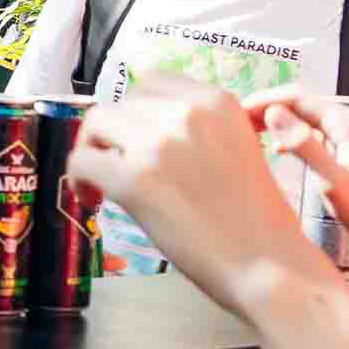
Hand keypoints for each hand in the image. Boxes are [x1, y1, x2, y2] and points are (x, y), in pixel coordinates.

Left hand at [68, 81, 323, 316]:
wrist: (269, 265)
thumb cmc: (258, 222)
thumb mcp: (239, 150)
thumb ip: (200, 131)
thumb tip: (150, 129)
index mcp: (217, 101)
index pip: (153, 82)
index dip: (137, 111)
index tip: (135, 137)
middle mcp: (186, 112)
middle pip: (122, 102)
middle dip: (115, 133)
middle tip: (115, 165)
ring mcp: (159, 143)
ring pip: (97, 123)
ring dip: (93, 149)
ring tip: (100, 184)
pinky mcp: (135, 179)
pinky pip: (83, 161)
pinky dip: (78, 179)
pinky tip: (92, 201)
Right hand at [247, 85, 348, 254]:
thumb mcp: (333, 180)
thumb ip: (303, 145)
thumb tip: (273, 114)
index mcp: (348, 125)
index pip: (300, 98)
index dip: (267, 101)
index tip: (240, 109)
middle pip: (304, 105)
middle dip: (272, 108)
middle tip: (240, 120)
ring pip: (310, 120)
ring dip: (282, 122)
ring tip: (253, 131)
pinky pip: (318, 135)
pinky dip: (296, 136)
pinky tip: (281, 149)